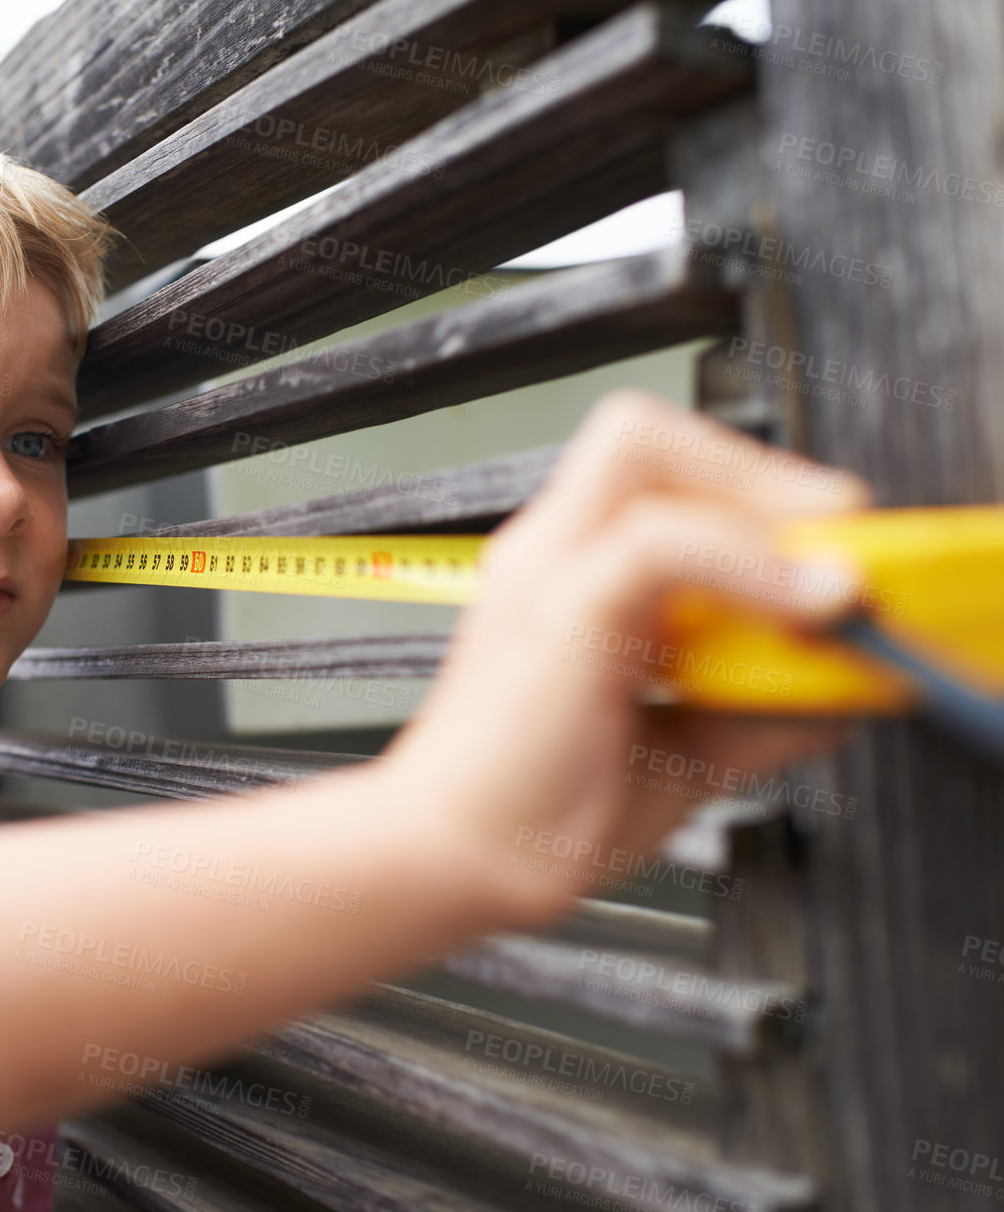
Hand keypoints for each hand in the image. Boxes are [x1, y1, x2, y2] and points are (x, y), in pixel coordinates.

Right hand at [382, 389, 872, 931]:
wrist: (451, 865)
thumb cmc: (535, 814)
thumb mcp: (683, 755)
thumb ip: (759, 713)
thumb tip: (847, 688)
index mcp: (569, 577)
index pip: (658, 473)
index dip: (750, 490)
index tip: (824, 548)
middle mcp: (548, 556)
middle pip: (642, 433)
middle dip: (756, 472)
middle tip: (831, 541)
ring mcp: (543, 574)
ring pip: (640, 450)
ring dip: (755, 500)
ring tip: (823, 577)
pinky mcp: (557, 614)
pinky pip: (659, 542)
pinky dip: (748, 565)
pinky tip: (804, 609)